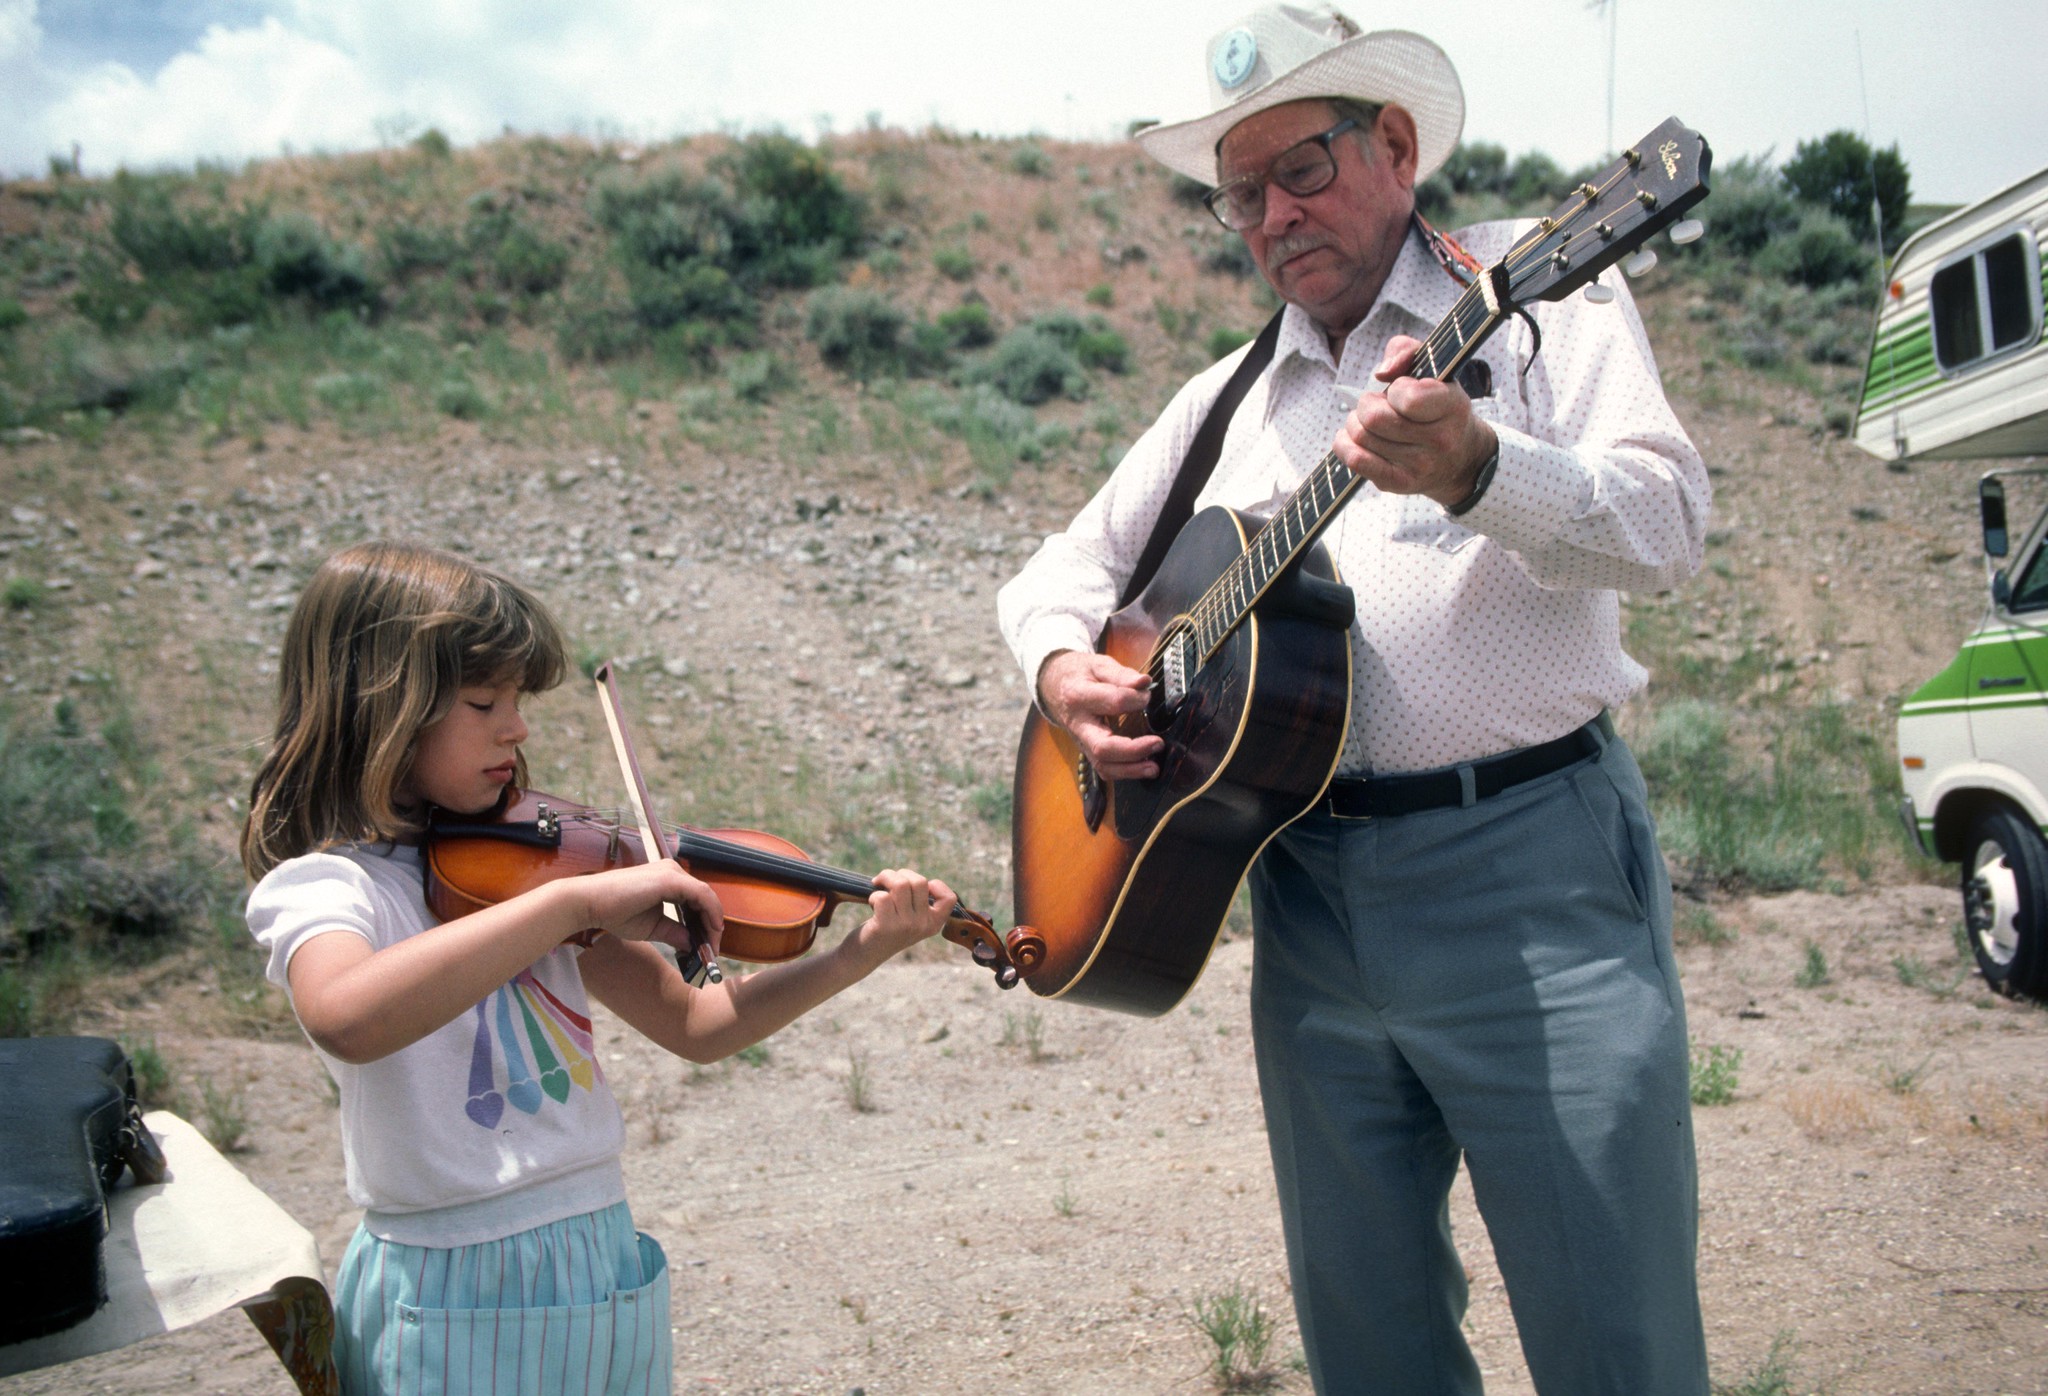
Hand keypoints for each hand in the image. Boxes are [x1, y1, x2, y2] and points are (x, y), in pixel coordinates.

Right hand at [575, 860, 724, 947]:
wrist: (589, 903)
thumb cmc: (614, 912)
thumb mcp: (653, 927)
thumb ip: (674, 932)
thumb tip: (693, 944)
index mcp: (667, 881)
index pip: (697, 900)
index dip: (707, 922)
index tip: (709, 945)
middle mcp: (672, 872)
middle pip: (704, 898)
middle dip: (712, 925)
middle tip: (714, 950)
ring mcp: (671, 872)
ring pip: (706, 896)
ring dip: (713, 922)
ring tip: (712, 946)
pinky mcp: (670, 879)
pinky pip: (701, 895)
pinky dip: (711, 912)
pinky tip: (713, 930)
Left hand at [854, 868, 957, 961]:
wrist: (865, 954)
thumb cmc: (888, 928)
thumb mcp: (911, 918)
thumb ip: (918, 900)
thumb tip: (908, 874)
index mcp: (933, 923)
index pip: (949, 898)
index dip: (936, 885)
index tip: (917, 888)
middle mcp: (922, 925)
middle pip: (919, 881)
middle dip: (900, 874)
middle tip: (887, 882)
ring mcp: (905, 926)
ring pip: (901, 885)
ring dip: (885, 879)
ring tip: (878, 886)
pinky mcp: (885, 926)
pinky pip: (883, 896)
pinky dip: (874, 895)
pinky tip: (872, 903)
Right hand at [1038, 650, 1163, 780]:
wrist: (1054, 687)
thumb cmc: (1080, 675)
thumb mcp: (1098, 665)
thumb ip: (1121, 675)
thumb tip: (1144, 683)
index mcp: (1079, 696)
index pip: (1112, 701)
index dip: (1136, 699)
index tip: (1148, 695)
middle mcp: (1079, 724)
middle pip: (1103, 746)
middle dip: (1133, 749)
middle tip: (1158, 743)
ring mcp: (1081, 741)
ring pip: (1103, 765)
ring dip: (1130, 770)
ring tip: (1154, 767)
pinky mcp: (1087, 751)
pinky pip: (1103, 769)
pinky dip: (1124, 772)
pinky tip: (1141, 768)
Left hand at [1331, 335, 1496, 508]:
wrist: (1460, 459)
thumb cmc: (1438, 404)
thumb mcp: (1434, 368)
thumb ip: (1406, 350)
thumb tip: (1382, 372)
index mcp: (1452, 406)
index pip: (1407, 398)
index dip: (1395, 389)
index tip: (1401, 391)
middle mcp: (1440, 440)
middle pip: (1373, 418)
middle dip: (1367, 405)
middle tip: (1378, 404)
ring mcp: (1419, 466)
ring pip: (1360, 436)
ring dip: (1355, 422)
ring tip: (1371, 421)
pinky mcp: (1398, 484)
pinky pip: (1355, 461)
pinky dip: (1345, 444)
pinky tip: (1357, 438)